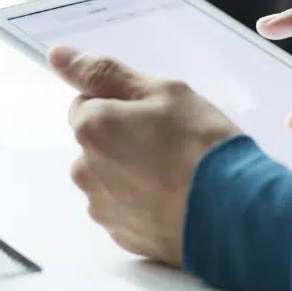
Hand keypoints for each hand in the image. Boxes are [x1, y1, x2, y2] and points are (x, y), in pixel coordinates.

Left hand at [48, 46, 240, 266]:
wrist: (233, 210)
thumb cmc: (202, 147)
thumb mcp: (165, 92)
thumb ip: (106, 73)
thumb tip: (58, 55)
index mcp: (92, 127)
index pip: (88, 103)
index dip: (124, 105)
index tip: (155, 115)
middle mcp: (85, 169)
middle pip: (97, 143)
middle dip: (125, 139)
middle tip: (171, 143)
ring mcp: (102, 206)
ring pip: (111, 177)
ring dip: (133, 173)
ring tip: (176, 175)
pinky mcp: (121, 235)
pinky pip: (125, 208)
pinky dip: (144, 202)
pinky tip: (175, 198)